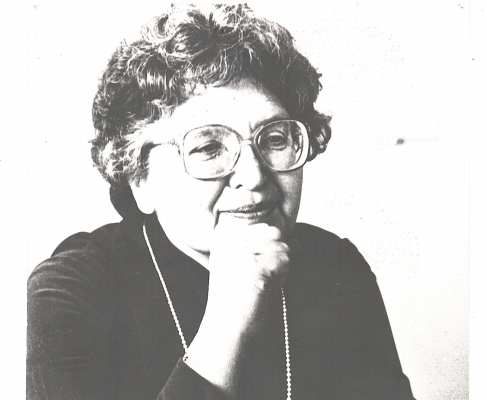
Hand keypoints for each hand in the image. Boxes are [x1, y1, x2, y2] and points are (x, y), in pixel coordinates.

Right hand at [207, 218, 290, 336]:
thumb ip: (267, 248)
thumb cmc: (238, 299)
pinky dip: (282, 277)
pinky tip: (264, 289)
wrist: (224, 328)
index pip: (265, 229)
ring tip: (260, 285)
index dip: (268, 251)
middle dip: (275, 258)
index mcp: (225, 237)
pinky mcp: (256, 267)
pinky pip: (286, 260)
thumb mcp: (247, 265)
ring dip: (279, 269)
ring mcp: (242, 252)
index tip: (251, 272)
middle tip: (257, 279)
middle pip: (275, 235)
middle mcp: (231, 240)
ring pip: (283, 247)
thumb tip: (295, 241)